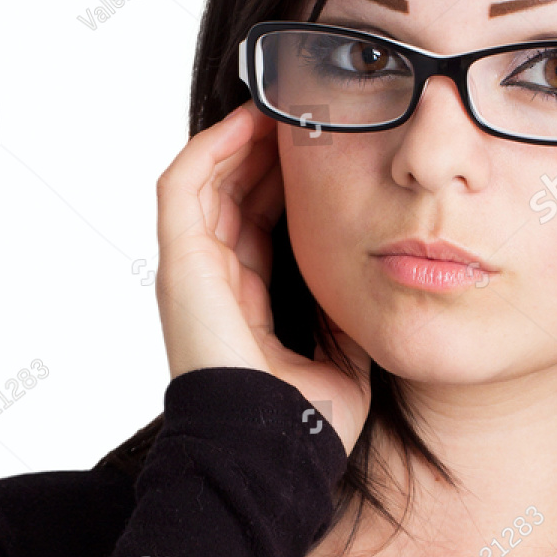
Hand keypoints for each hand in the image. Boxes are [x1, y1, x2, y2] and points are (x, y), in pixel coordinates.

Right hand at [155, 100, 370, 452]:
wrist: (279, 452)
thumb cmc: (308, 419)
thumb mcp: (342, 348)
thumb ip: (347, 309)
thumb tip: (376, 274)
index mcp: (246, 303)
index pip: (260, 225)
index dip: (286, 184)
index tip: (324, 150)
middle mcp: (213, 283)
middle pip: (232, 195)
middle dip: (265, 153)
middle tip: (303, 115)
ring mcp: (191, 273)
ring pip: (206, 181)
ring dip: (239, 140)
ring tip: (277, 105)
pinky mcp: (180, 266)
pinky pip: (183, 186)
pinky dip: (211, 148)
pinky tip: (247, 122)